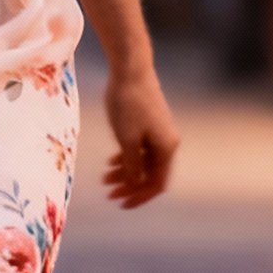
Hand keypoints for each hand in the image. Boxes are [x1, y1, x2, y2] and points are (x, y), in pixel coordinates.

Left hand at [102, 65, 178, 208]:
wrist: (131, 68)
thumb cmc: (128, 103)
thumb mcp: (126, 140)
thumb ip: (131, 166)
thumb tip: (134, 186)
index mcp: (166, 148)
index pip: (157, 183)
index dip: (140, 196)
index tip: (121, 204)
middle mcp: (167, 142)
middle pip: (151, 174)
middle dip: (130, 186)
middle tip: (109, 194)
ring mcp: (159, 132)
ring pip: (144, 162)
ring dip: (127, 173)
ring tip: (105, 179)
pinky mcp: (150, 123)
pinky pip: (141, 149)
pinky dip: (128, 158)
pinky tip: (111, 162)